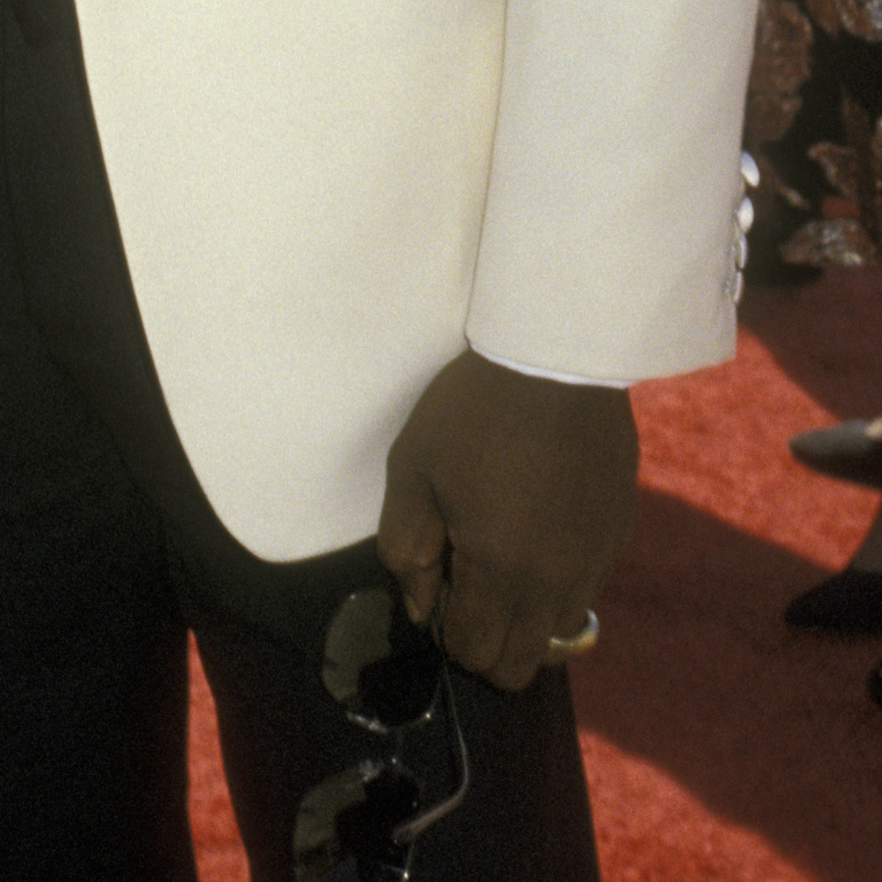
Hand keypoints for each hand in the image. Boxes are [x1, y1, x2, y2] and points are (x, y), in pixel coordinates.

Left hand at [377, 348, 636, 689]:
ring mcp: (595, 563)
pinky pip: (585, 589)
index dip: (447, 631)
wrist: (555, 360)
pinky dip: (557, 580)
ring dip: (524, 614)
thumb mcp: (413, 468)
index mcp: (500, 571)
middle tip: (465, 578)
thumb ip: (406, 548)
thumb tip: (421, 607)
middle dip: (486, 641)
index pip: (476, 655)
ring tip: (503, 548)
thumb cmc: (473, 411)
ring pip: (556, 632)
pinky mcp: (618, 536)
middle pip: (521, 666)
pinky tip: (538, 523)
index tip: (438, 584)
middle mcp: (555, 583)